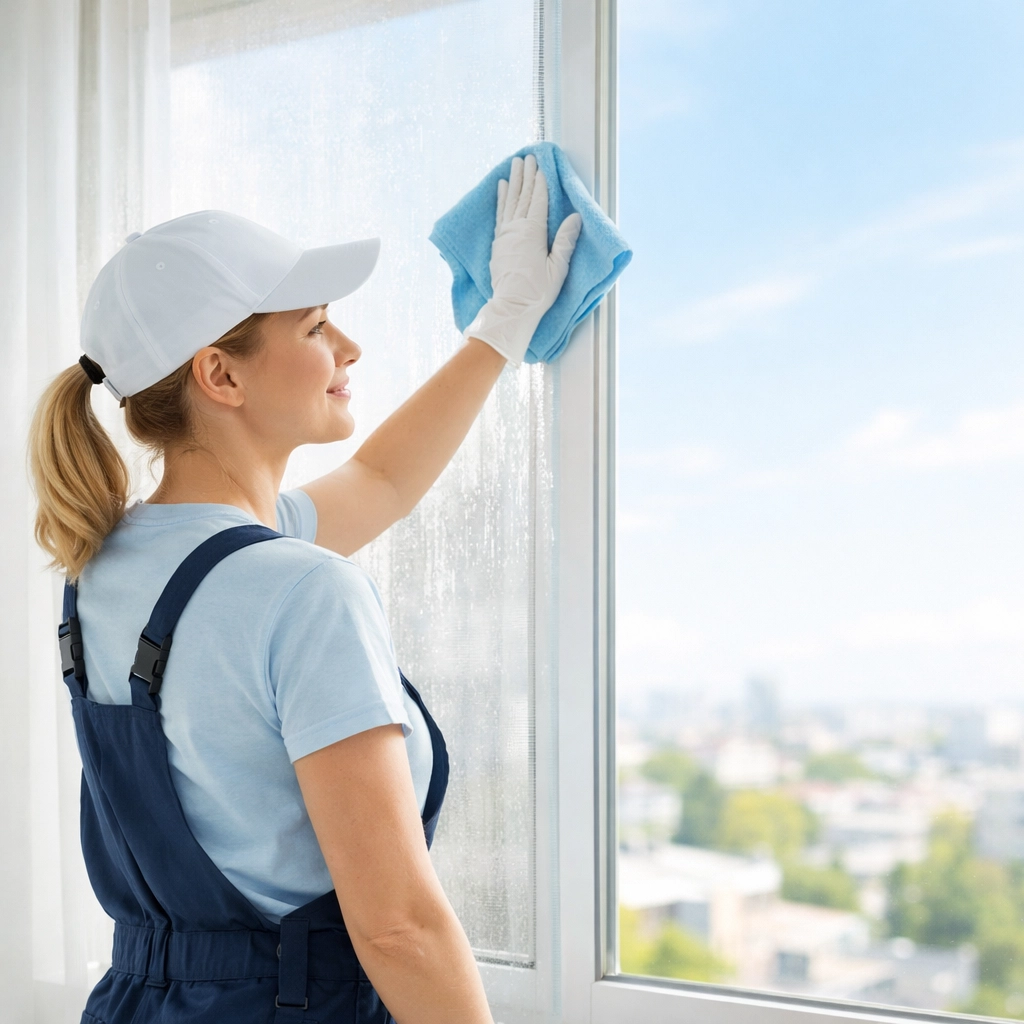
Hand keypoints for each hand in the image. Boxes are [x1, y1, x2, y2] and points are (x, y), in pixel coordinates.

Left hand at [463, 153, 582, 366]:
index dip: (540, 182)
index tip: (541, 166)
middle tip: (528, 157)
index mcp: (533, 233)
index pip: (538, 201)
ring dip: (512, 182)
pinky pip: (500, 214)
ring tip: (514, 165)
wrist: (512, 308)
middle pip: (522, 197)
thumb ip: (566, 241)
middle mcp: (516, 229)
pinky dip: (501, 200)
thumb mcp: (558, 268)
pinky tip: (500, 189)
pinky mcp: (498, 244)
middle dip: (526, 176)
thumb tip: (575, 217)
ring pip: (509, 202)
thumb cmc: (538, 292)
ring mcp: (504, 236)